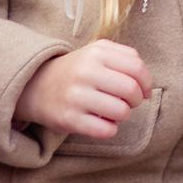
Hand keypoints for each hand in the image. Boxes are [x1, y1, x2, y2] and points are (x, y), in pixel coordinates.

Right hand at [15, 39, 151, 139]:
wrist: (36, 86)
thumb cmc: (77, 70)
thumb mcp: (97, 52)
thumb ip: (126, 58)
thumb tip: (146, 85)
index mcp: (96, 52)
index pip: (137, 68)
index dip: (146, 82)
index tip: (143, 90)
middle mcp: (85, 72)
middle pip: (131, 90)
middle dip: (136, 100)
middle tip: (128, 102)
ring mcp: (76, 96)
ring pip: (121, 112)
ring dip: (123, 115)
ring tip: (113, 111)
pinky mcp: (69, 119)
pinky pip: (106, 130)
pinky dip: (110, 129)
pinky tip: (102, 122)